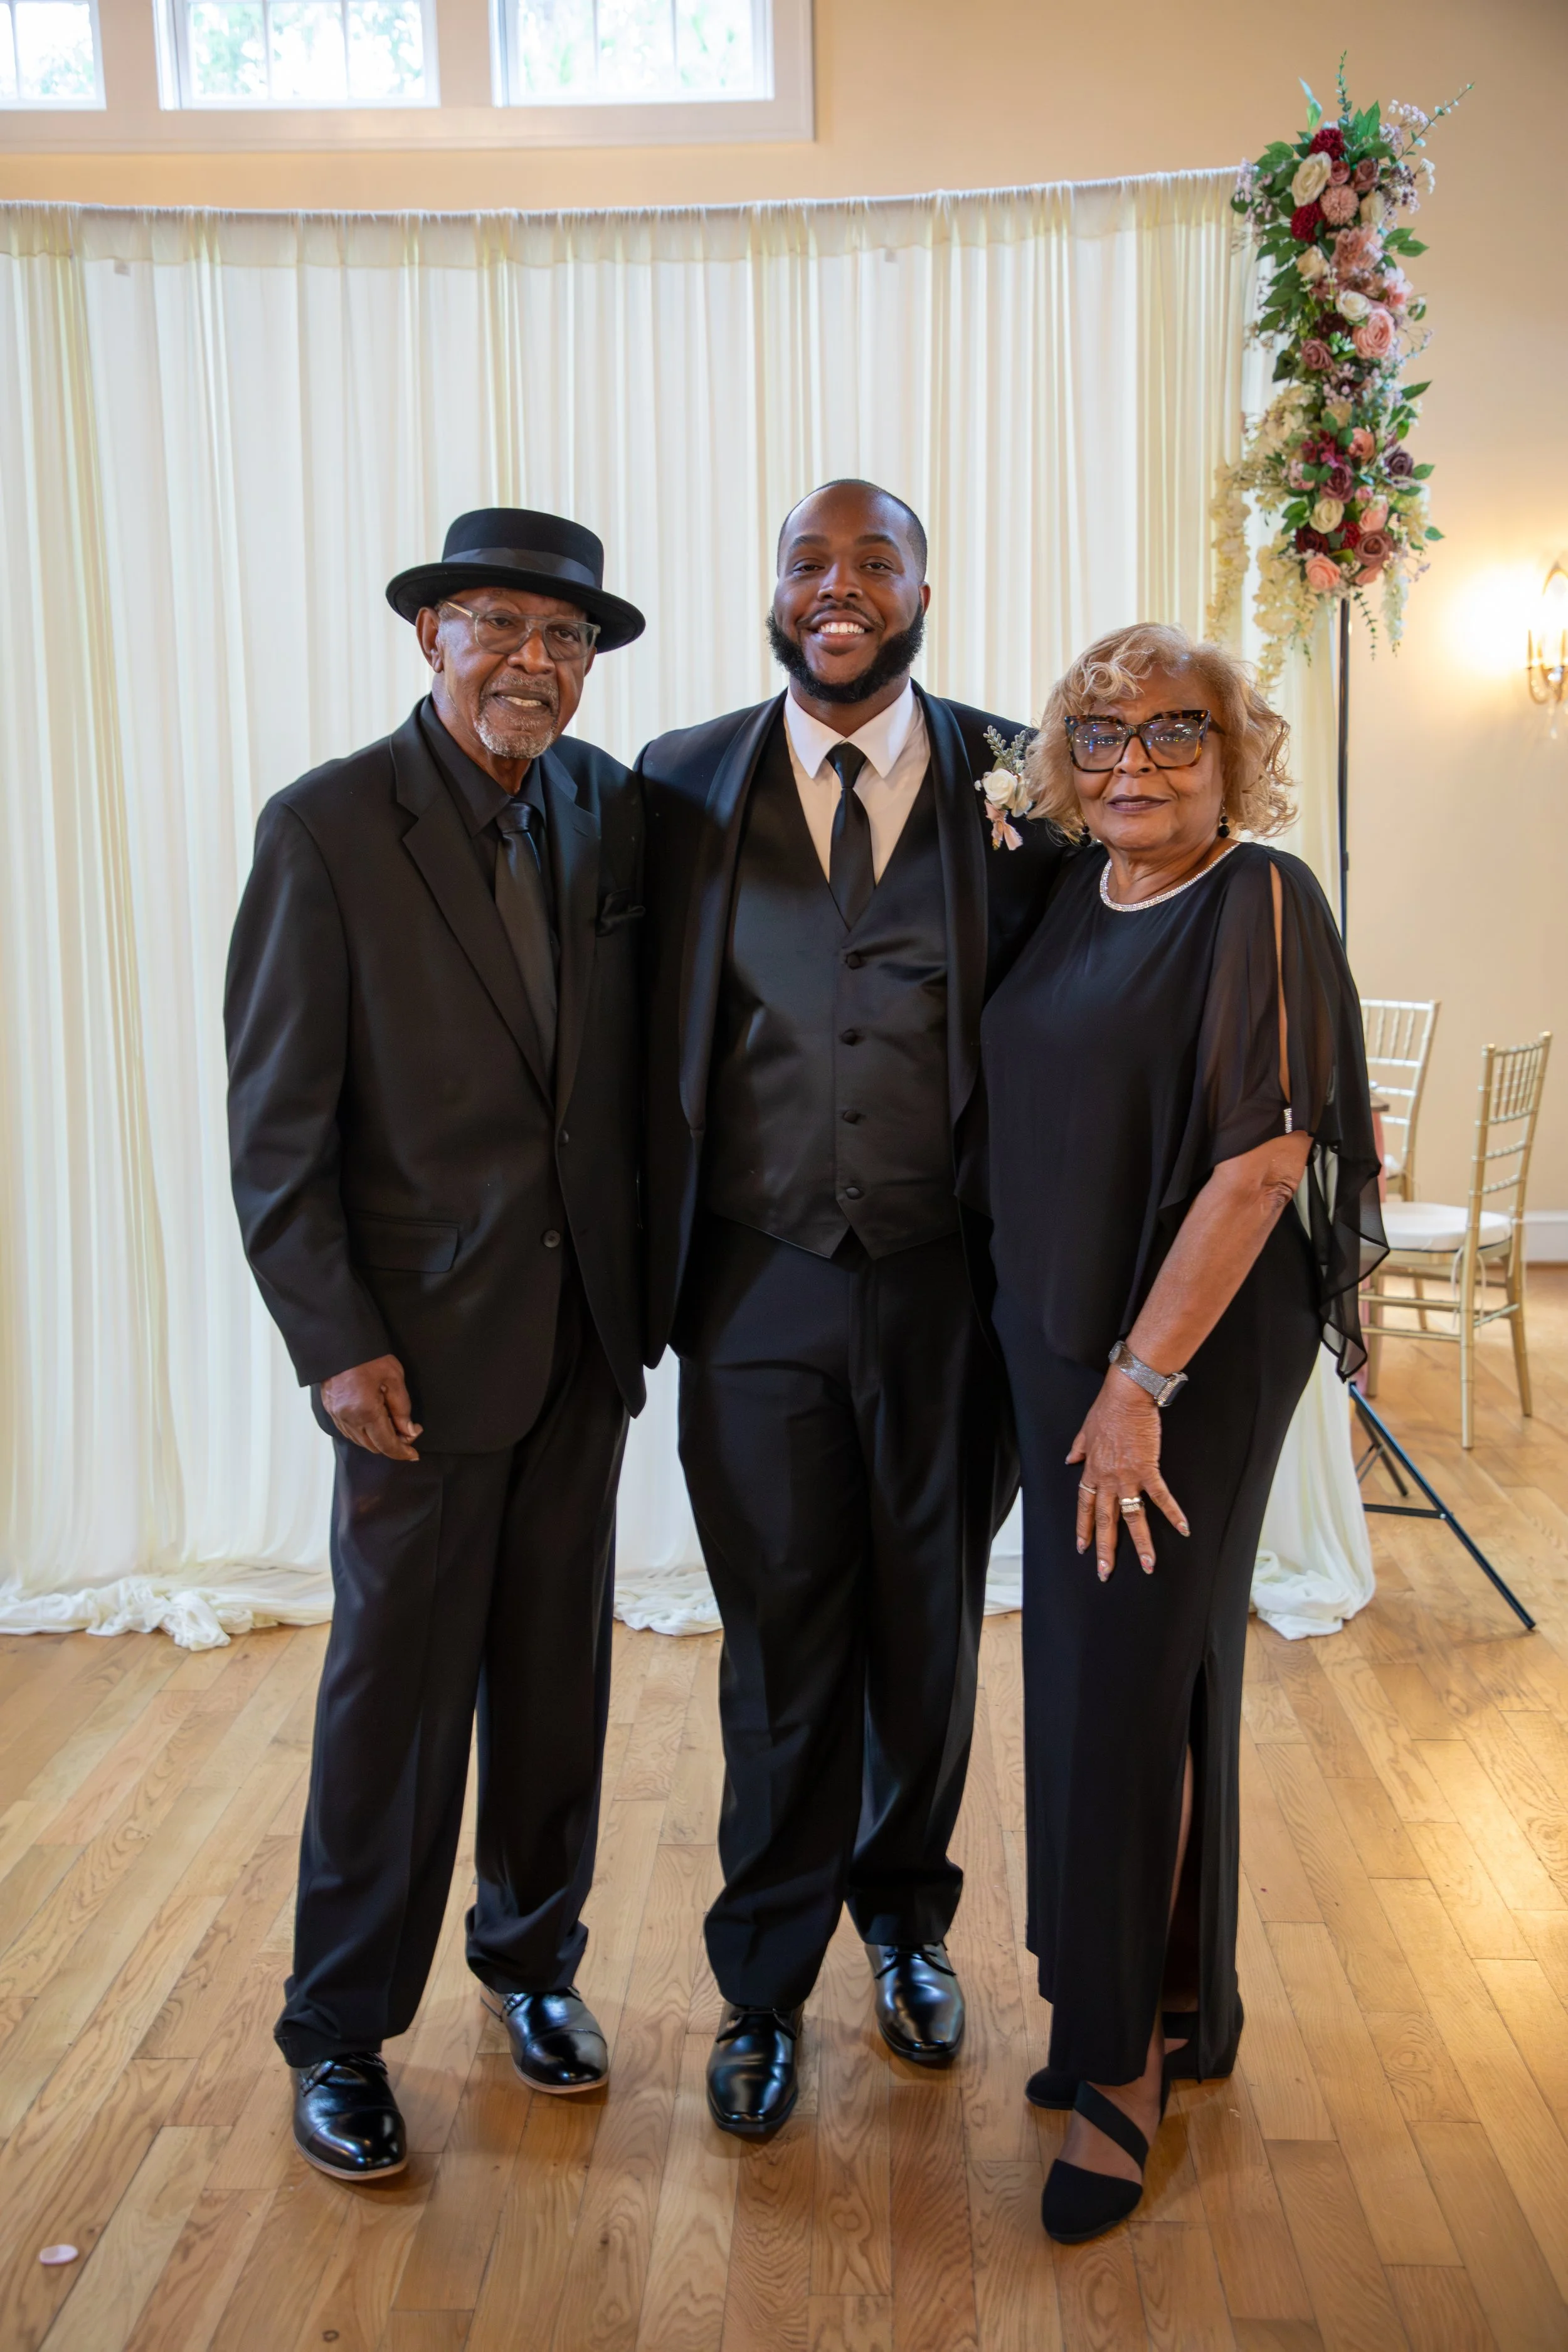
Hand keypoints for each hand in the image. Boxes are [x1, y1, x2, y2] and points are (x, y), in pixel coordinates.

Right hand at [320, 1355, 422, 1459]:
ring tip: (393, 1425)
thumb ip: (402, 1409)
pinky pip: (349, 1432)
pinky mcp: (331, 1411)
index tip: (414, 1455)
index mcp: (366, 1411)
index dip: (402, 1452)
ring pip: (361, 1442)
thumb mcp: (394, 1379)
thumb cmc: (369, 1357)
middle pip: (373, 1447)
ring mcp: (337, 1416)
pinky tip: (375, 1422)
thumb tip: (409, 1432)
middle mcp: (349, 1419)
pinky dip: (364, 1434)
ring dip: (378, 1440)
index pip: (386, 1444)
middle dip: (392, 1445)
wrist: (340, 1342)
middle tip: (408, 1432)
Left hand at [1067, 1370, 1187, 1580]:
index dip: (1084, 1528)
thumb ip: (1078, 1448)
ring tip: (1149, 1566)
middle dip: (1105, 1549)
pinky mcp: (1148, 1470)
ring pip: (1133, 1517)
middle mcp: (1108, 1479)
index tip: (1083, 1547)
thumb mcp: (1085, 1430)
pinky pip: (1161, 1497)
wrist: (1127, 1396)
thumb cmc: (1107, 1410)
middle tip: (1105, 1572)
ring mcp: (1128, 1477)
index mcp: (1092, 1471)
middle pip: (1105, 1520)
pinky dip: (1172, 1513)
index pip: (1085, 1507)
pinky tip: (1183, 1529)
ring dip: (1142, 1543)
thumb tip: (1070, 1459)